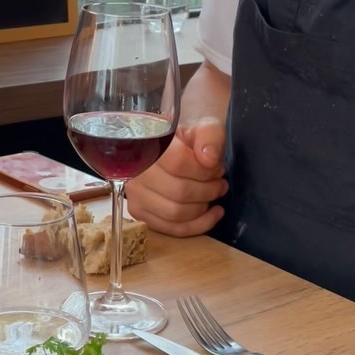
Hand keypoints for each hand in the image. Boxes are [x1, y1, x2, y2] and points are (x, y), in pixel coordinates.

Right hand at [125, 116, 227, 236]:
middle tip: (220, 183)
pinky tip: (211, 214)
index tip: (217, 167)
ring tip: (214, 195)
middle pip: (179, 192)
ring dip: (203, 208)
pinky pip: (171, 228)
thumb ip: (209, 136)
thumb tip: (209, 159)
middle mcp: (135, 170)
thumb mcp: (202, 126)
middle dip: (208, 190)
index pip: (179, 164)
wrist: (166, 148)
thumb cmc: (186, 139)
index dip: (205, 170)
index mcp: (148, 143)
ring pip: (175, 213)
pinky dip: (198, 225)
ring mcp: (134, 194)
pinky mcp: (139, 212)